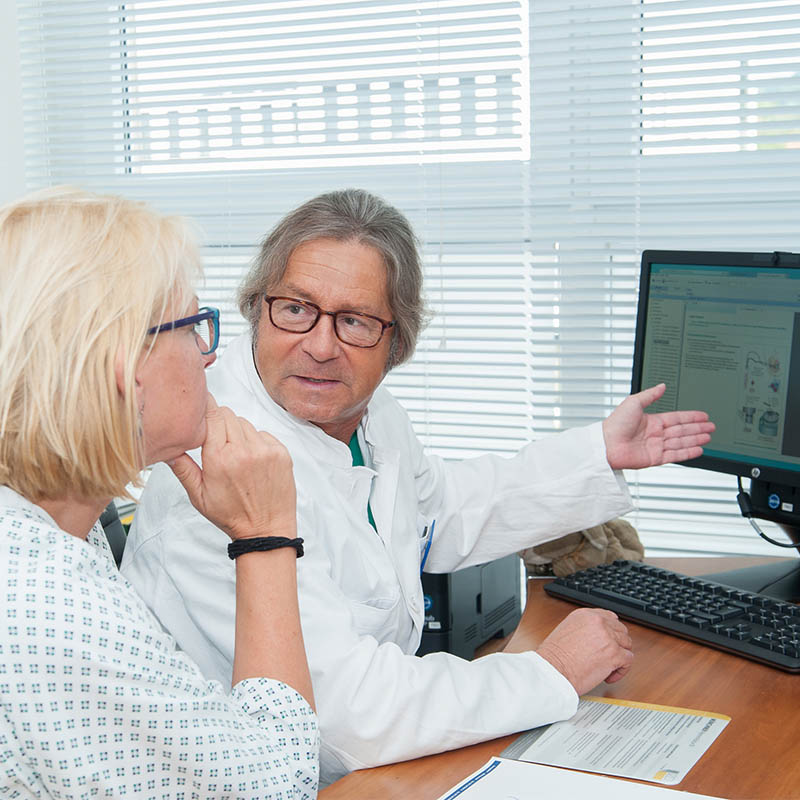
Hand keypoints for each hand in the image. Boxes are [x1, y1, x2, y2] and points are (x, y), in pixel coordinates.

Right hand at [167, 394, 296, 540]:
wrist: (266, 530)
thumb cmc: (231, 516)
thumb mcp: (198, 495)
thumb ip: (182, 468)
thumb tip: (166, 448)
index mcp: (220, 458)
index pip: (212, 414)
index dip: (205, 406)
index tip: (200, 403)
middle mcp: (244, 450)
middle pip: (227, 415)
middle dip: (218, 422)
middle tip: (216, 442)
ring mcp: (265, 450)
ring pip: (245, 423)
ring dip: (237, 432)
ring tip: (235, 456)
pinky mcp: (281, 453)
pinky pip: (263, 433)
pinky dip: (256, 441)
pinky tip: (252, 461)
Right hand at [537, 608, 633, 694]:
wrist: (553, 670)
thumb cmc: (555, 656)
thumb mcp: (567, 630)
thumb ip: (584, 629)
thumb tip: (597, 637)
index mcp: (586, 615)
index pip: (609, 617)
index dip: (612, 631)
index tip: (610, 641)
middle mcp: (598, 622)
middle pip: (621, 630)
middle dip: (617, 644)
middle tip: (608, 656)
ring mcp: (608, 637)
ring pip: (627, 644)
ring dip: (620, 657)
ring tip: (607, 667)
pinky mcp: (614, 654)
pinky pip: (628, 660)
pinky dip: (621, 670)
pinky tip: (608, 676)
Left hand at [602, 383, 714, 469]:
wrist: (607, 443)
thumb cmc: (615, 423)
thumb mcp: (633, 402)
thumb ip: (650, 395)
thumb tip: (662, 386)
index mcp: (651, 421)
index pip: (677, 418)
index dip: (691, 417)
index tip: (703, 415)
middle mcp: (655, 434)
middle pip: (682, 430)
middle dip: (697, 428)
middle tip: (711, 426)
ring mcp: (655, 446)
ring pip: (681, 442)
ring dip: (695, 439)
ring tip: (708, 437)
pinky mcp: (654, 458)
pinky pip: (675, 455)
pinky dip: (687, 452)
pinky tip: (698, 449)